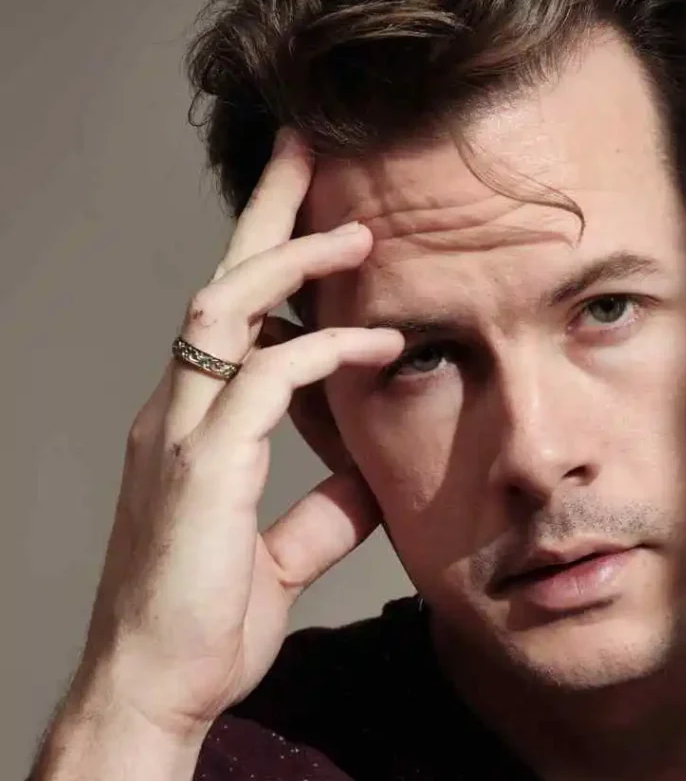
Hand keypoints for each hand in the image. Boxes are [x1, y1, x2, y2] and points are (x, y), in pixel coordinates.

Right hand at [66, 129, 403, 743]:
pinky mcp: (200, 467)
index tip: (313, 207)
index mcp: (195, 420)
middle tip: (307, 148)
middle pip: (220, 281)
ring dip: (291, 260)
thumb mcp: (278, 551)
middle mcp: (178, 410)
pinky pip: (265, 379)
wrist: (154, 690)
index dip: (268, 253)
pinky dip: (323, 351)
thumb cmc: (202, 618)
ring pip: (225, 308)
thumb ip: (320, 507)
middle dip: (264, 210)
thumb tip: (368, 476)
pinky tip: (378, 343)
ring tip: (359, 232)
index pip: (231, 313)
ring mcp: (182, 432)